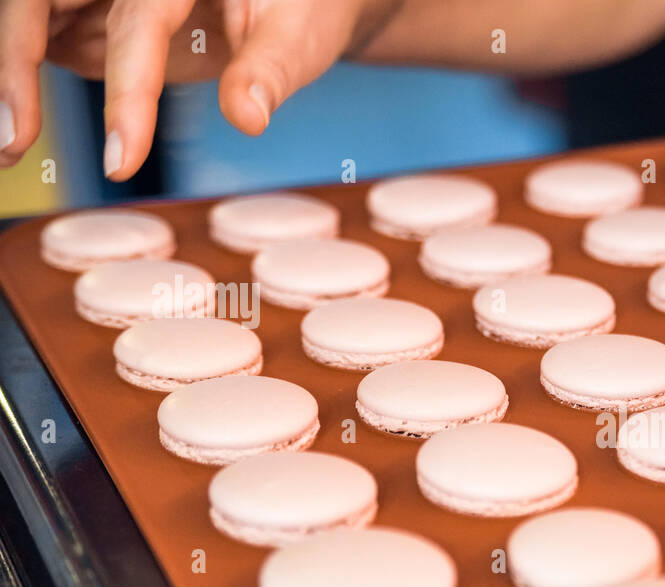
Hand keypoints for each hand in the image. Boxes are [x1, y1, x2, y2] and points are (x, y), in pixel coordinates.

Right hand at [0, 0, 400, 178]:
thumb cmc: (304, 4)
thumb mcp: (298, 33)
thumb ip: (269, 72)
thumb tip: (248, 120)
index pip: (139, 25)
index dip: (128, 96)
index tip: (123, 161)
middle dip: (17, 63)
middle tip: (14, 142)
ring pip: (33, 12)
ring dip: (14, 71)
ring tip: (12, 145)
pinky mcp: (98, 10)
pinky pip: (49, 32)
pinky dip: (29, 71)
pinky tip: (23, 122)